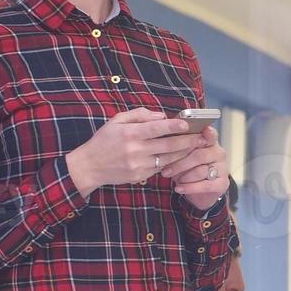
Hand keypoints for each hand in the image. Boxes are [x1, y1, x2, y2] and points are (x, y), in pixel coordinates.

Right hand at [65, 109, 202, 196]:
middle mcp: (136, 150)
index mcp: (130, 134)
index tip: (187, 125)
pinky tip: (180, 157)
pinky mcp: (140, 176)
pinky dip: (172, 162)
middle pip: (168, 145)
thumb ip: (139, 115)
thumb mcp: (116, 121)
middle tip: (201, 137)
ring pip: (168, 159)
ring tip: (195, 146)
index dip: (174, 126)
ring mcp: (139, 165)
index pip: (156, 129)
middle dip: (187, 141)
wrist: (89, 166)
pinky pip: (161, 168)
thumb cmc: (103, 140)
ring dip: (184, 153)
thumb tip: (161, 116)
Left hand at [158, 125, 228, 211]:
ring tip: (173, 180)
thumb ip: (179, 147)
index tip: (203, 131)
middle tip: (165, 171)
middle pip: (199, 155)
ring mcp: (222, 168)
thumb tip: (166, 141)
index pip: (210, 134)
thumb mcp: (182, 155)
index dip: (207, 133)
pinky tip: (179, 188)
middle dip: (179, 164)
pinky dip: (189, 188)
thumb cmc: (188, 167)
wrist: (199, 190)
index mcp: (210, 142)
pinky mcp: (222, 183)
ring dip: (183, 177)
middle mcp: (219, 153)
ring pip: (200, 171)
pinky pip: (205, 185)